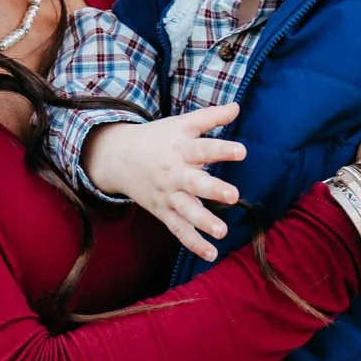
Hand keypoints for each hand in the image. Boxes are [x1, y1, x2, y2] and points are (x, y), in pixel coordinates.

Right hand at [82, 106, 247, 262]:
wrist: (119, 157)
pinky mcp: (163, 211)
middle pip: (195, 183)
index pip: (204, 148)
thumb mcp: (181, 124)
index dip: (222, 150)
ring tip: (222, 232)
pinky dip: (193, 243)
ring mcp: (168, 195)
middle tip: (232, 196)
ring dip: (204, 222)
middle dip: (213, 189)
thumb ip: (211, 117)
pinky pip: (178, 229)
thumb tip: (238, 106)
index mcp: (181, 149)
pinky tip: (211, 254)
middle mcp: (175, 173)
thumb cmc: (158, 138)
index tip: (241, 151)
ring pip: (186, 211)